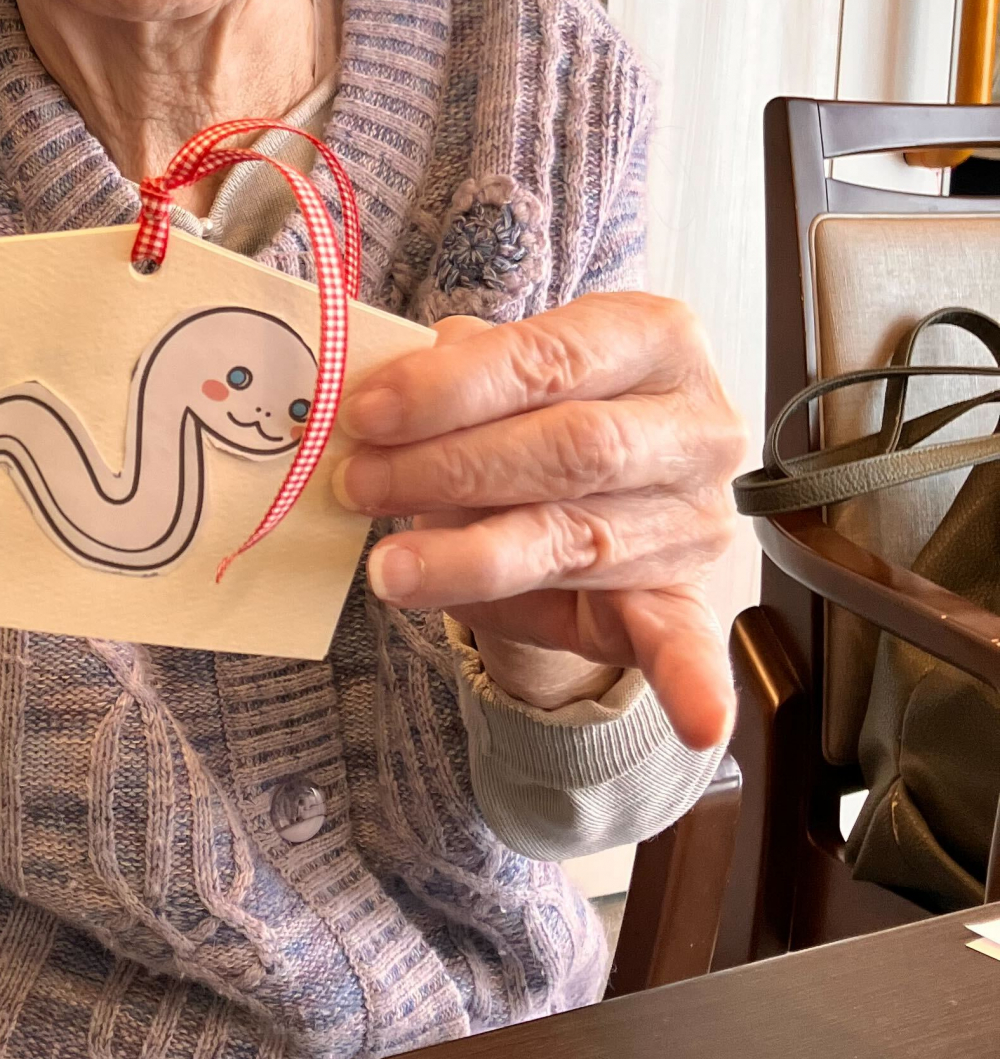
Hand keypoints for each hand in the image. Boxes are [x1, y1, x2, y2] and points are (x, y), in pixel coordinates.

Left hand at [332, 297, 742, 751]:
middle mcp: (696, 426)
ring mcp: (696, 518)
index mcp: (656, 338)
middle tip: (358, 481)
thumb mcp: (498, 373)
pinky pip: (687, 643)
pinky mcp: (684, 599)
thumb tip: (383, 384)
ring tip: (389, 568)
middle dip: (449, 466)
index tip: (368, 412)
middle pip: (569, 447)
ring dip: (472, 557)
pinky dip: (692, 683)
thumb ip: (456, 372)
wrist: (592, 488)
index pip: (548, 357)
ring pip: (578, 539)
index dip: (451, 388)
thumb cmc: (535, 414)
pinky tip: (700, 721)